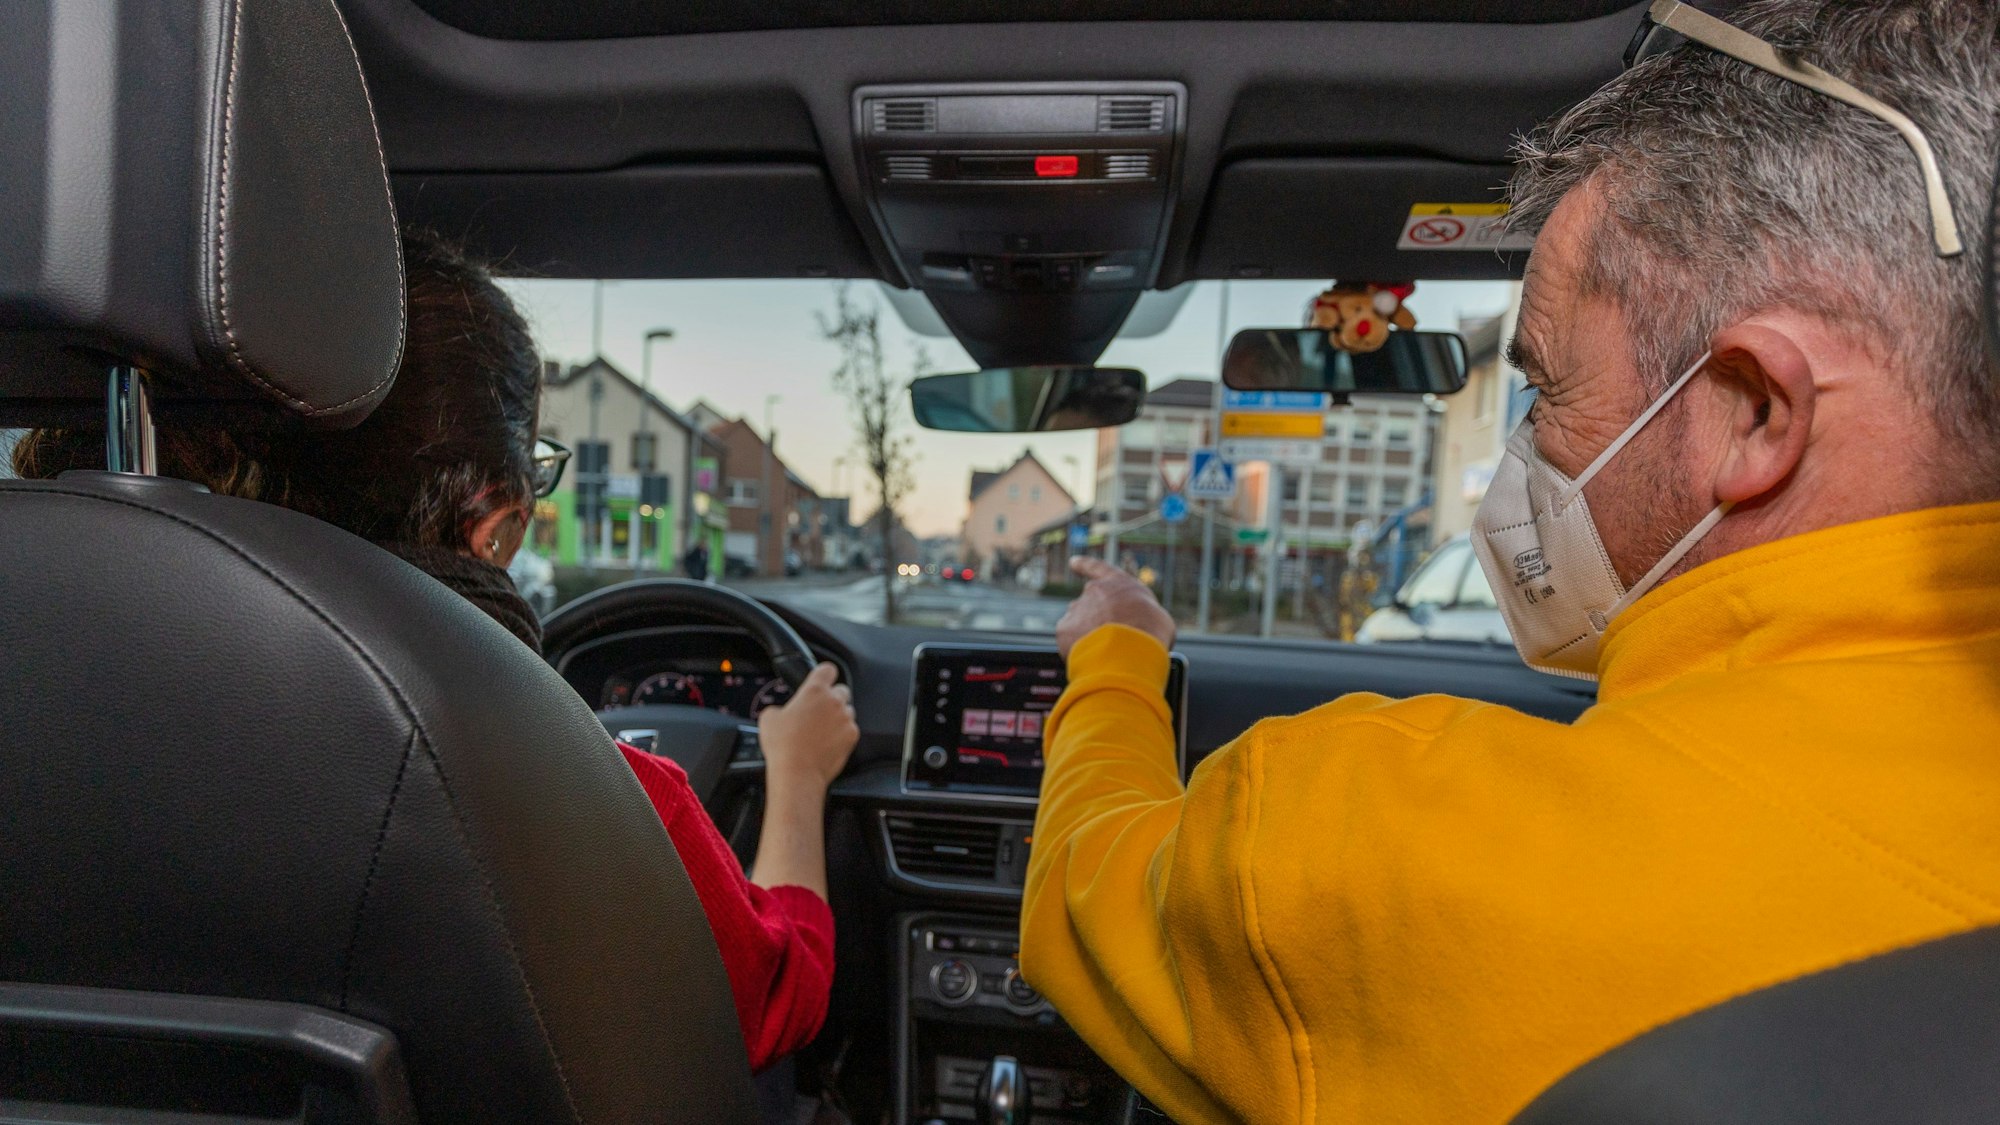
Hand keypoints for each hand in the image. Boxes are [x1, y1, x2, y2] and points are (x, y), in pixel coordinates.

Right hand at [757, 661, 858, 790]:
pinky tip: (827, 742)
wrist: (797, 773)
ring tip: (821, 730)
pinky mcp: (852, 736)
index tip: (821, 679)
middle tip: (818, 711)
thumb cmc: (783, 746)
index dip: (824, 674)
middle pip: (841, 690)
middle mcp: (834, 701)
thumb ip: (780, 707)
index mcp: (814, 691)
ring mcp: (846, 719)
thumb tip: (783, 712)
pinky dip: (842, 734)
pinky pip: (850, 729)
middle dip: (832, 698)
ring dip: (838, 716)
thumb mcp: (768, 718)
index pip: (828, 669)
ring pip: (847, 710)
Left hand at [1056, 556, 1175, 658]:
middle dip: (1094, 620)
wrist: (1131, 649)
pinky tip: (1092, 658)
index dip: (1085, 565)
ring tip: (1105, 653)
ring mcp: (1078, 608)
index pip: (1098, 568)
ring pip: (1078, 624)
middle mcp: (1095, 591)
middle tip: (1109, 640)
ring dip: (1086, 636)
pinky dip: (1076, 649)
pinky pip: (1068, 640)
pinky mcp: (1065, 628)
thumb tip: (1137, 630)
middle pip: (1090, 605)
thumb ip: (1140, 617)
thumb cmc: (1150, 633)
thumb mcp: (1157, 618)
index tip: (1073, 562)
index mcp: (1119, 583)